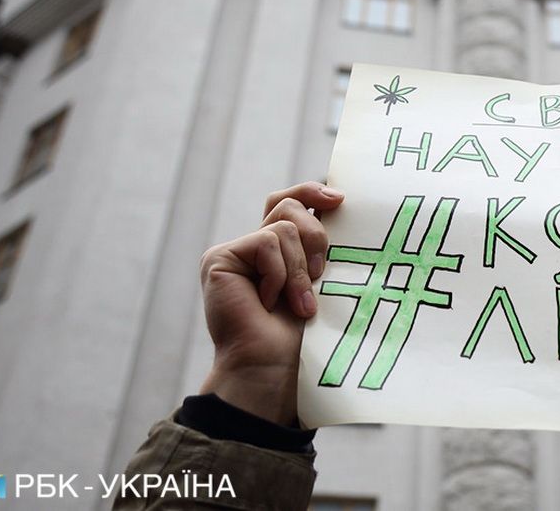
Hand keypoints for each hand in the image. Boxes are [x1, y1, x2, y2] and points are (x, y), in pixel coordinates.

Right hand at [198, 182, 342, 424]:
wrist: (275, 368)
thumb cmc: (303, 336)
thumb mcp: (322, 281)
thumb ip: (320, 245)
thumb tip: (339, 200)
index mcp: (279, 252)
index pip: (292, 201)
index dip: (312, 191)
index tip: (340, 199)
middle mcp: (254, 248)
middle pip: (288, 204)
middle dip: (315, 235)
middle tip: (320, 273)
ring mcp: (234, 253)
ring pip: (283, 226)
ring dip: (299, 268)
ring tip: (299, 304)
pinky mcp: (219, 259)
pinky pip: (266, 241)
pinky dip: (279, 272)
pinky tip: (269, 301)